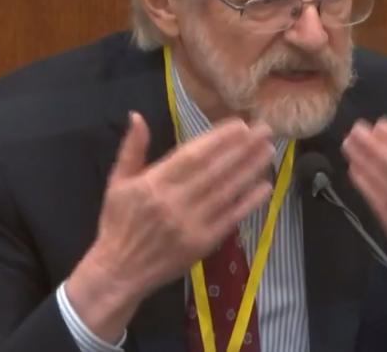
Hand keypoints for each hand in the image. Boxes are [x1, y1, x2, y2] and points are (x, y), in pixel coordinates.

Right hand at [65, 112, 274, 340]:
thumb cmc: (119, 222)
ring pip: (226, 191)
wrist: (119, 270)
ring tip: (268, 151)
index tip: (240, 124)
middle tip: (265, 130)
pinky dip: (249, 202)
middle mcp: (174, 202)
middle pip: (215, 170)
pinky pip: (230, 218)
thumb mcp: (117, 182)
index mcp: (153, 183)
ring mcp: (190, 224)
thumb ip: (131, 148)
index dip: (218, 139)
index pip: (193, 155)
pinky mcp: (202, 243)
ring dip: (250, 169)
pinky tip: (265, 186)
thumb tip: (137, 115)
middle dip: (242, 148)